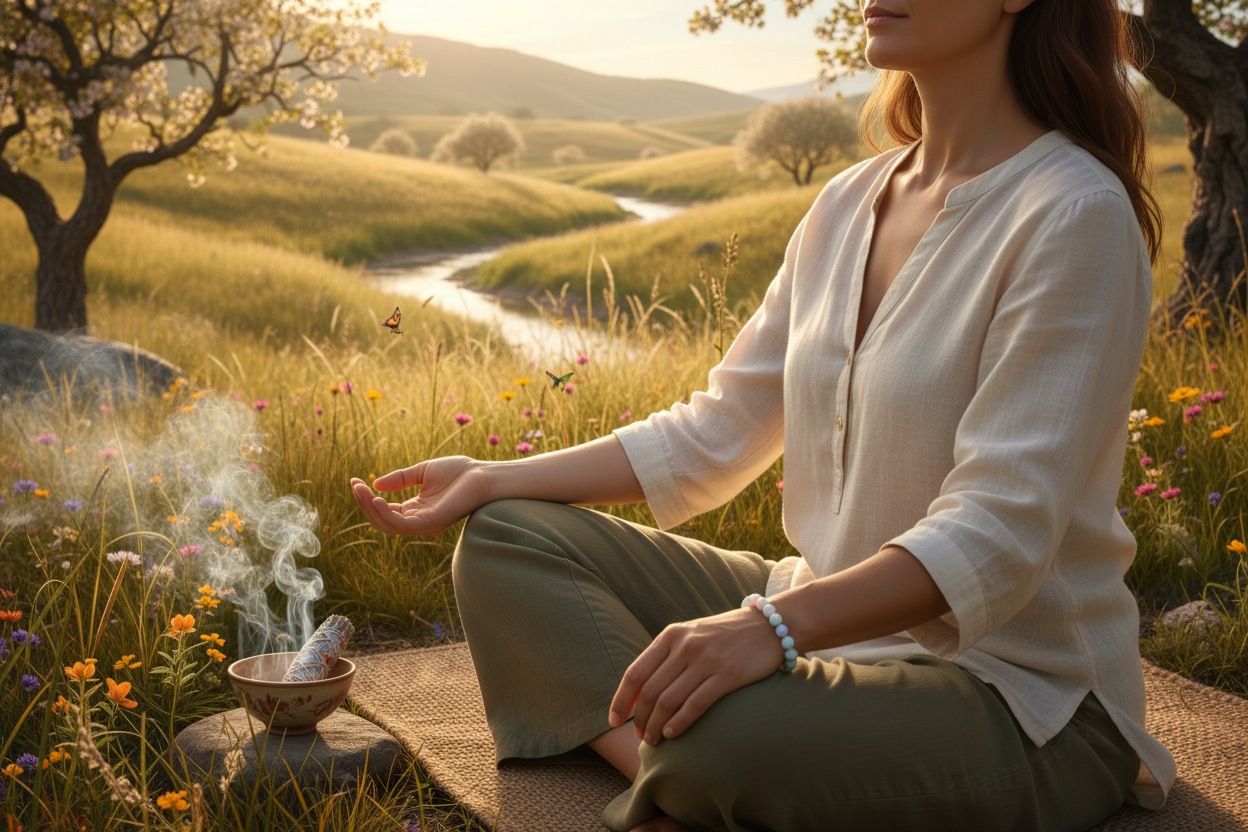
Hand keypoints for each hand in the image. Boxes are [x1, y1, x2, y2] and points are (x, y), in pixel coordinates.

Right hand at [350, 456, 491, 535]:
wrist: (484, 474)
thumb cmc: (459, 472)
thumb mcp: (422, 472)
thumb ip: (400, 479)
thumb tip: (376, 484)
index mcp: (416, 509)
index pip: (385, 511)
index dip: (368, 498)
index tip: (355, 482)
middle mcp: (419, 520)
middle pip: (382, 520)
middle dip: (365, 504)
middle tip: (355, 486)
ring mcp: (425, 524)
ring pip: (389, 525)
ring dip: (371, 509)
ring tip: (362, 492)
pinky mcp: (432, 523)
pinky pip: (403, 525)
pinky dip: (387, 515)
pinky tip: (377, 500)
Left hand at [608, 607, 783, 745]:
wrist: (769, 625)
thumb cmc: (725, 634)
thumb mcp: (691, 634)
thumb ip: (667, 656)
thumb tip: (641, 690)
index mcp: (671, 635)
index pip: (635, 673)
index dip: (621, 700)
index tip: (613, 720)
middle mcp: (685, 646)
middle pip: (651, 691)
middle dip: (640, 719)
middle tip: (640, 737)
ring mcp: (706, 660)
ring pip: (670, 700)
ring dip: (657, 726)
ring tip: (653, 741)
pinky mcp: (728, 675)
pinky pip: (696, 704)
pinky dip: (680, 722)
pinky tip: (672, 734)